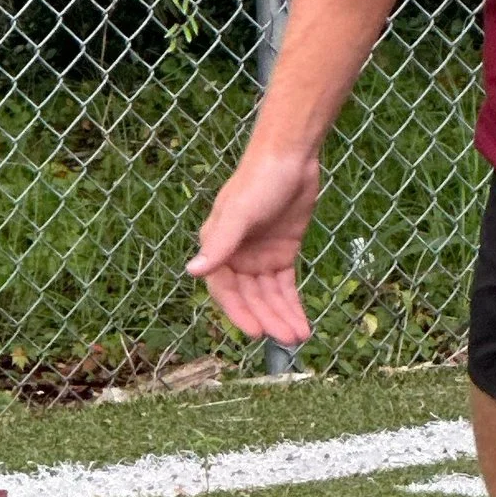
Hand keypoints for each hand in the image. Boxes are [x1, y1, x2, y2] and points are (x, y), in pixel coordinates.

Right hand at [187, 143, 321, 345]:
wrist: (290, 157)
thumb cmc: (258, 181)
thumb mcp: (239, 213)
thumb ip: (220, 244)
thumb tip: (193, 272)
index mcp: (218, 247)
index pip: (226, 290)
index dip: (240, 312)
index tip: (257, 333)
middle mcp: (236, 256)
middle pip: (252, 297)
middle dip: (269, 318)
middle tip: (288, 339)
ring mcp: (259, 256)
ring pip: (270, 295)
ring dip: (283, 316)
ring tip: (300, 337)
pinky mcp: (282, 253)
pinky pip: (285, 285)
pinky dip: (292, 303)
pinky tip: (302, 321)